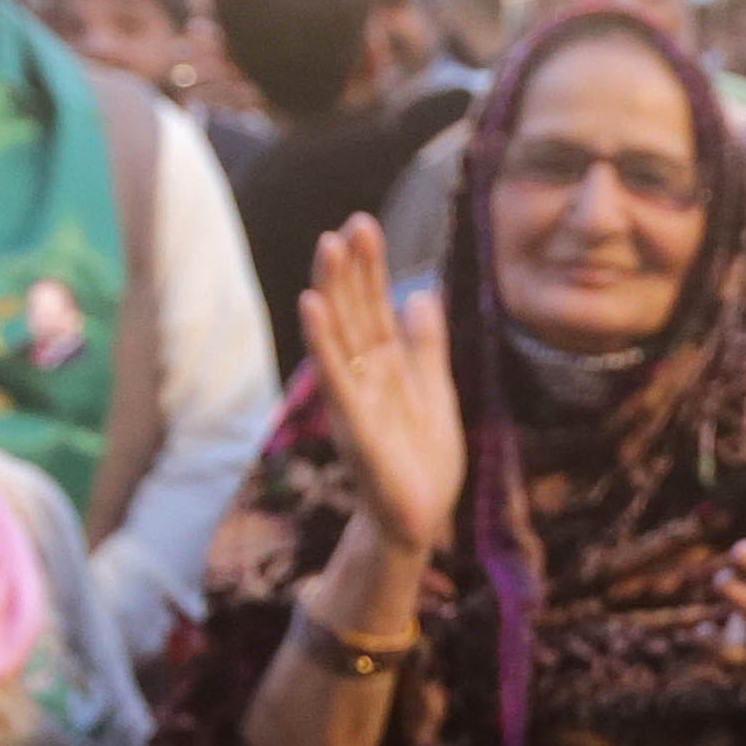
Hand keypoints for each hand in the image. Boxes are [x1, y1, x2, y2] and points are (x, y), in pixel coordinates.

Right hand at [305, 217, 461, 559]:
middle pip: (353, 312)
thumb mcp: (434, 392)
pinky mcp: (353, 426)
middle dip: (350, 269)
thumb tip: (421, 295)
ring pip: (338, 336)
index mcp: (384, 367)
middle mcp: (362, 376)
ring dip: (331, 292)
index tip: (364, 224)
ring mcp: (354, 399)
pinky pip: (336, 379)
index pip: (373, 306)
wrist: (418, 521)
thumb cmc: (420, 461)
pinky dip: (323, 343)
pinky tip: (311, 308)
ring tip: (326, 248)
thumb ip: (427, 347)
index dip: (369, 268)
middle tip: (351, 223)